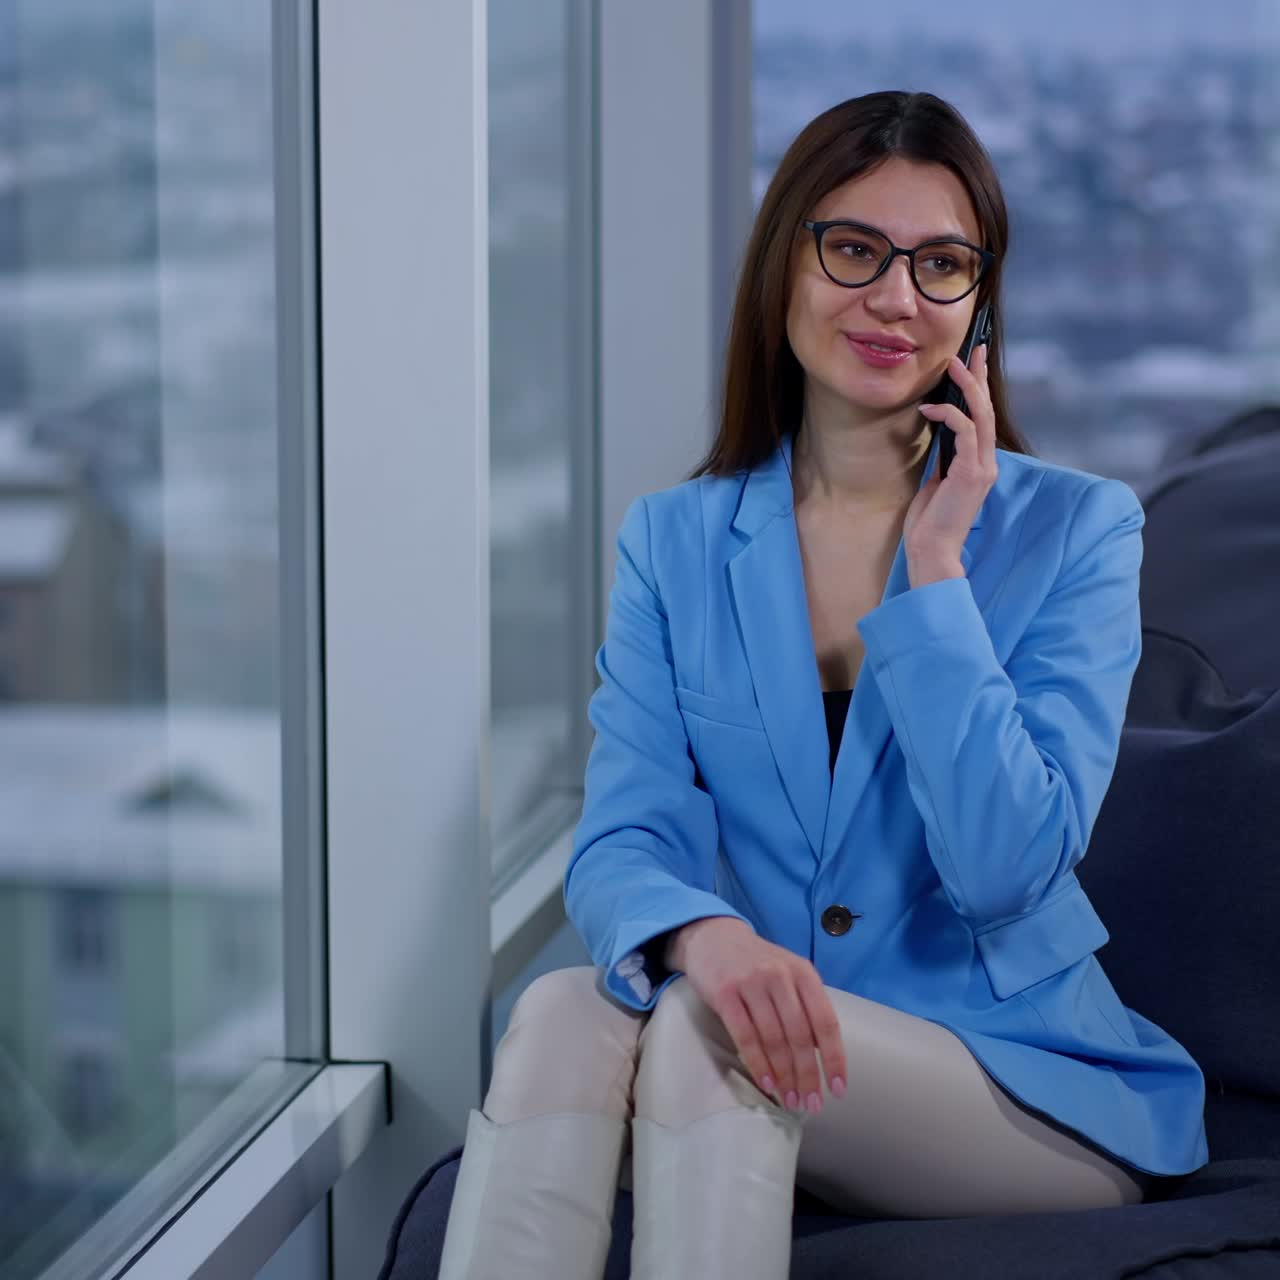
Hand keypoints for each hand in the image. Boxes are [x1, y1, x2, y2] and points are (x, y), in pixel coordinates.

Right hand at [667, 918, 848, 1113]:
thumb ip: (806, 1005)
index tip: (838, 1089)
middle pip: (800, 1036)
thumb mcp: (788, 973)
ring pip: (774, 1039)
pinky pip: (745, 1036)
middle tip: (811, 1104)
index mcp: (804, 973)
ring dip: (784, 1076)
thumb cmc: (757, 963)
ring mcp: (752, 983)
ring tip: (790, 1100)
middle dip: (808, 1076)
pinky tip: (766, 1083)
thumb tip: (823, 1054)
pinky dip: (758, 1063)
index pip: (826, 1022)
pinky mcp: (725, 993)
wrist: (713, 937)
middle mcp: (780, 976)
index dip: (834, 1058)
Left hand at [906, 343, 997, 567]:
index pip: (983, 419)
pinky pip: (965, 430)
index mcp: (980, 465)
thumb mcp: (936, 483)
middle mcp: (987, 464)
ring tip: (951, 364)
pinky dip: (948, 413)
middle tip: (973, 349)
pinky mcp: (971, 473)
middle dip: (980, 377)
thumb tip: (940, 433)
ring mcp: (982, 468)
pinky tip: (929, 407)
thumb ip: (945, 459)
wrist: (932, 551)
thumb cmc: (929, 523)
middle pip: (988, 410)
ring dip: (967, 386)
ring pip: (982, 415)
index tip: (974, 363)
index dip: (980, 389)